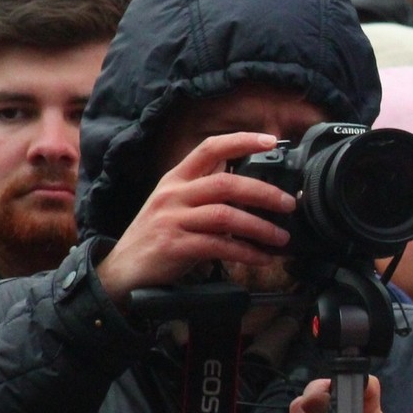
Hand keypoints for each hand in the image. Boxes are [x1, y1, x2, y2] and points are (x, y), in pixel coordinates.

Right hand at [94, 131, 295, 303]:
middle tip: (289, 204)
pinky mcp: (174, 246)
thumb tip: (241, 172)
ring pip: (226, 216)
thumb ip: (204, 187)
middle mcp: (173, 194)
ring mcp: (172, 220)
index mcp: (176, 179)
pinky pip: (219, 246)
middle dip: (263, 193)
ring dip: (260, 228)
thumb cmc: (158, 236)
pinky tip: (262, 258)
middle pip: (225, 184)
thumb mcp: (176, 204)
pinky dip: (246, 253)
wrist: (122, 271)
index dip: (241, 141)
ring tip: (282, 238)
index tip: (271, 141)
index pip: (209, 148)